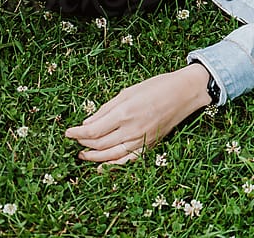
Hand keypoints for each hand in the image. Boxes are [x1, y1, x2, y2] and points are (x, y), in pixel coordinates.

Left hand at [65, 64, 211, 165]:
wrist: (186, 92)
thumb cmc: (158, 87)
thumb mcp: (128, 92)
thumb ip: (106, 109)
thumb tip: (86, 124)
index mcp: (125, 113)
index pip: (92, 131)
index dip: (76, 134)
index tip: (67, 133)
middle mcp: (132, 130)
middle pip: (99, 145)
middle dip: (83, 144)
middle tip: (75, 140)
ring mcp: (142, 140)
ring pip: (110, 156)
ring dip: (93, 157)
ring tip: (82, 155)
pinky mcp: (150, 145)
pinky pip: (127, 161)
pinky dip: (112, 166)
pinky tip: (101, 166)